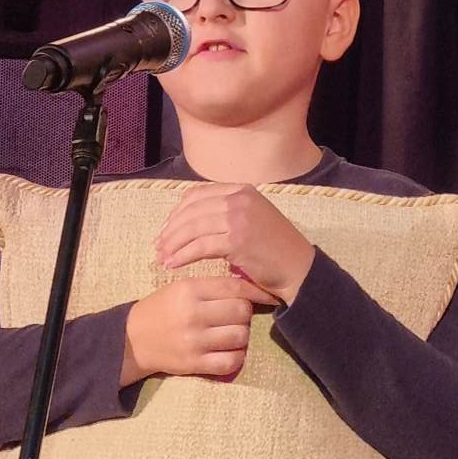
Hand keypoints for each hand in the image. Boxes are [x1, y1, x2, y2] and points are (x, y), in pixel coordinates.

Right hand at [122, 274, 277, 384]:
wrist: (133, 339)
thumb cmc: (162, 309)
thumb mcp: (181, 288)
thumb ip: (212, 286)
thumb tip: (251, 286)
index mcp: (190, 290)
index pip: (235, 288)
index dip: (257, 292)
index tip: (269, 295)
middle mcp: (193, 314)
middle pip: (242, 311)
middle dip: (244, 314)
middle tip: (235, 316)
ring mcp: (194, 341)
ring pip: (240, 336)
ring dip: (241, 335)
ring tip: (230, 333)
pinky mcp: (194, 363)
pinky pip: (231, 362)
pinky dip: (236, 357)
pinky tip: (228, 352)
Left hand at [155, 183, 315, 303]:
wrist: (298, 268)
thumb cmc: (275, 249)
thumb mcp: (253, 219)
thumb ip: (227, 213)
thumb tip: (193, 220)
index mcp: (242, 190)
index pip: (198, 194)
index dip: (178, 211)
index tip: (167, 228)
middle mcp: (240, 199)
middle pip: (192, 210)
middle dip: (171, 229)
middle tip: (158, 245)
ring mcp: (239, 217)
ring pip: (193, 228)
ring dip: (173, 244)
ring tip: (162, 257)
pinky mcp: (237, 240)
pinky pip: (200, 247)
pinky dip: (183, 256)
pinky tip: (173, 264)